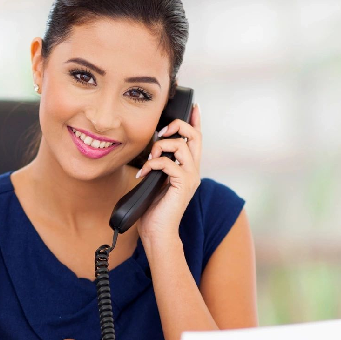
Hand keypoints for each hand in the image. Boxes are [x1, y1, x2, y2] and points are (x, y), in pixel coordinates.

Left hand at [136, 103, 201, 244]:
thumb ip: (159, 165)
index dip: (196, 121)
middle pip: (195, 136)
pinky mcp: (183, 184)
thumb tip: (151, 149)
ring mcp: (190, 178)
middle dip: (177, 126)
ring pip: (181, 145)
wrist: (157, 233)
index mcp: (188, 168)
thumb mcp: (156, 181)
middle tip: (160, 133)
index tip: (194, 107)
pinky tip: (143, 174)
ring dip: (160, 146)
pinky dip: (152, 164)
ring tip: (149, 159)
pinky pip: (168, 163)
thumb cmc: (154, 210)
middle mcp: (193, 171)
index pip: (197, 139)